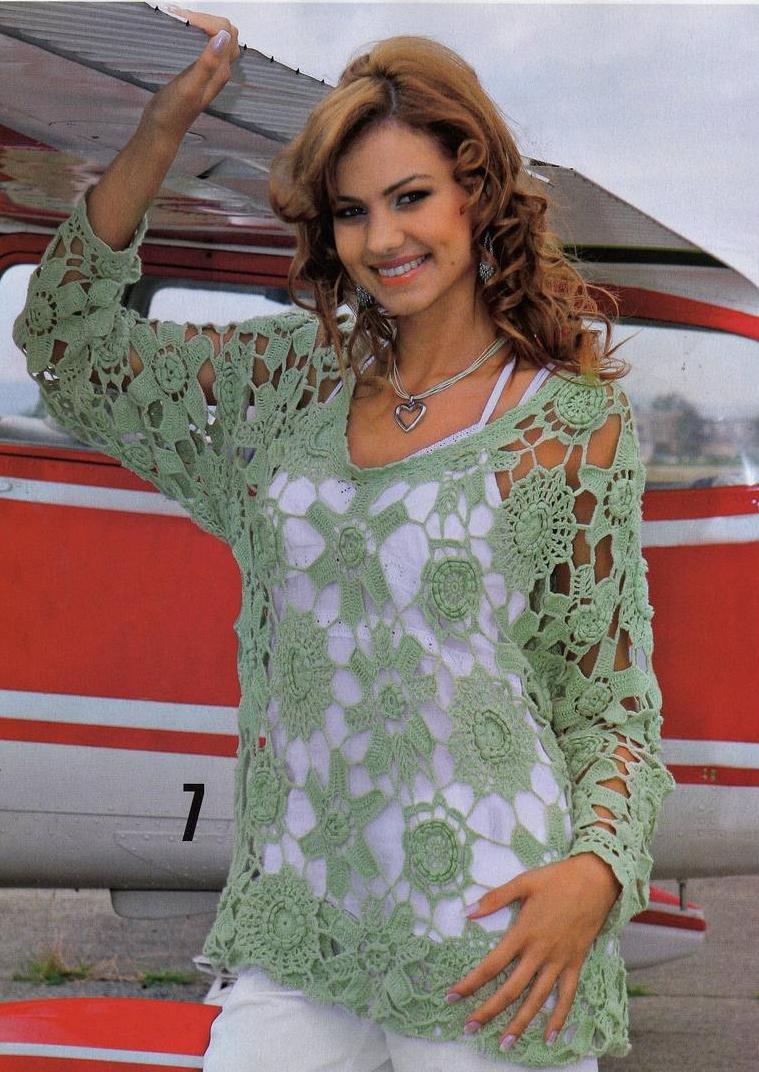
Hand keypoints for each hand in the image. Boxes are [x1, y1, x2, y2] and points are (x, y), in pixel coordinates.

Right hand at [141, 7, 241, 142]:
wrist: (161, 130)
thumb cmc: (174, 112)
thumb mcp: (190, 86)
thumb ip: (207, 62)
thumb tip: (222, 36)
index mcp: (220, 71)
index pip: (225, 32)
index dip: (207, 20)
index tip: (183, 18)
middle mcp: (219, 70)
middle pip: (226, 32)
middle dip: (206, 18)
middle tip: (181, 16)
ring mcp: (209, 71)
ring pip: (218, 38)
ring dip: (204, 24)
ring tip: (181, 19)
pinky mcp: (198, 72)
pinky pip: (206, 46)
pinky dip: (198, 33)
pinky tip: (183, 32)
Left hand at [446, 854, 620, 1051]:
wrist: (595, 881)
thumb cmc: (556, 879)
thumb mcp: (523, 883)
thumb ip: (494, 899)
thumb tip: (467, 912)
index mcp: (523, 933)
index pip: (491, 965)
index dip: (471, 983)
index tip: (452, 996)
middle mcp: (539, 952)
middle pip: (510, 989)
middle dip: (488, 1010)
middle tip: (470, 1028)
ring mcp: (559, 961)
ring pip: (536, 999)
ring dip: (520, 1023)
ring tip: (504, 1044)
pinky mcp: (575, 963)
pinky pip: (566, 996)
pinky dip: (559, 1017)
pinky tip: (550, 1037)